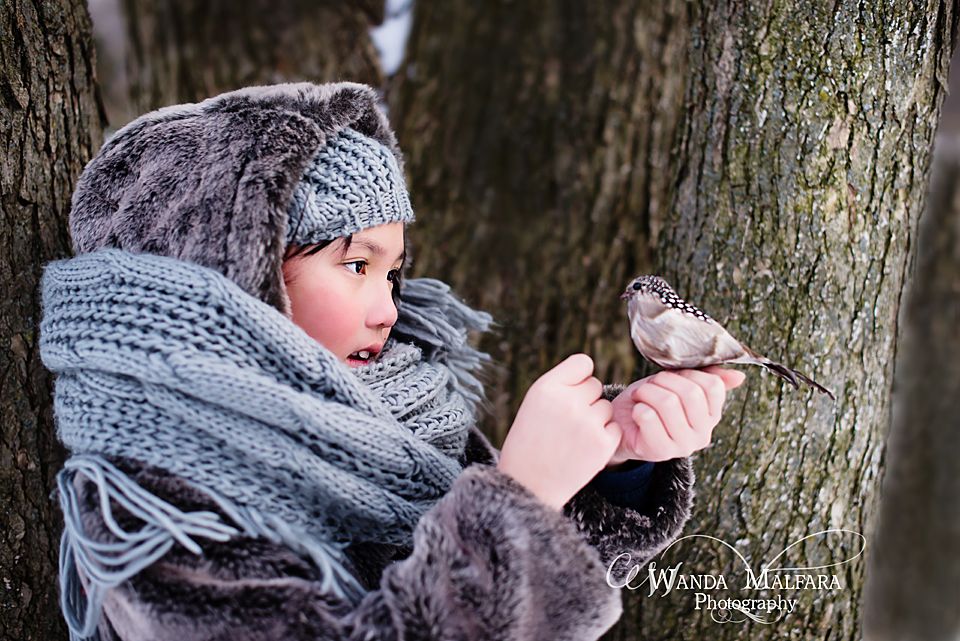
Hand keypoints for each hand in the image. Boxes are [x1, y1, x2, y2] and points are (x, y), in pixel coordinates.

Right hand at [498, 353, 622, 509]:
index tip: (569, 392)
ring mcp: (588, 423)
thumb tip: (589, 373)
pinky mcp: (603, 444)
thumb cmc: (529, 441)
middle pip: (595, 385)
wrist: (528, 484)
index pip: (582, 362)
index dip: (578, 377)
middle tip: (567, 420)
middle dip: (585, 400)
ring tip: (573, 436)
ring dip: (595, 418)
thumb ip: (561, 384)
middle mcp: (569, 402)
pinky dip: (603, 436)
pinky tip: (583, 447)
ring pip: (606, 406)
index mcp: (547, 387)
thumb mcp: (533, 403)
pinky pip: (614, 427)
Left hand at [607, 366, 745, 463]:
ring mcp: (683, 446)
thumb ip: (708, 378)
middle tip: (650, 386)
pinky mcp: (660, 451)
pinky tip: (637, 412)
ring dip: (647, 392)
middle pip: (690, 393)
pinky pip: (648, 417)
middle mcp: (703, 434)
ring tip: (641, 397)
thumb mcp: (679, 384)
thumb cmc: (652, 401)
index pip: (712, 386)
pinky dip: (638, 408)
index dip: (687, 374)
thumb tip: (739, 376)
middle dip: (663, 381)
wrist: (623, 425)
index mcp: (712, 415)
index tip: (671, 377)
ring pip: (668, 402)